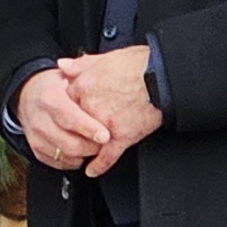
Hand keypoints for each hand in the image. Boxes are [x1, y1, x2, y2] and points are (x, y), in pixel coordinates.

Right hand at [14, 69, 109, 172]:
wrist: (27, 95)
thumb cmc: (54, 86)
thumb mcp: (69, 75)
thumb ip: (86, 79)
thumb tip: (106, 86)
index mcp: (49, 98)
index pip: (70, 118)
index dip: (89, 129)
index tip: (105, 136)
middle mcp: (39, 119)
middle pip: (69, 143)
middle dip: (92, 147)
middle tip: (107, 144)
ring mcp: (36, 137)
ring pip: (65, 156)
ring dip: (85, 155)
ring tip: (96, 146)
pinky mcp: (36, 150)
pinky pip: (59, 163)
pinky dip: (74, 160)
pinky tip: (82, 151)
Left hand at [55, 47, 164, 176]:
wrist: (163, 76)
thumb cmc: (140, 64)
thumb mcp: (105, 57)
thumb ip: (81, 64)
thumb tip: (62, 65)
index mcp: (84, 85)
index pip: (64, 100)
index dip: (68, 106)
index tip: (71, 109)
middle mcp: (91, 105)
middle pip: (73, 122)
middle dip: (75, 126)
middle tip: (77, 128)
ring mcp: (105, 123)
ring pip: (87, 140)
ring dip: (83, 146)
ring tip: (80, 150)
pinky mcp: (122, 136)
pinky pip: (107, 156)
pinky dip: (99, 165)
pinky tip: (92, 170)